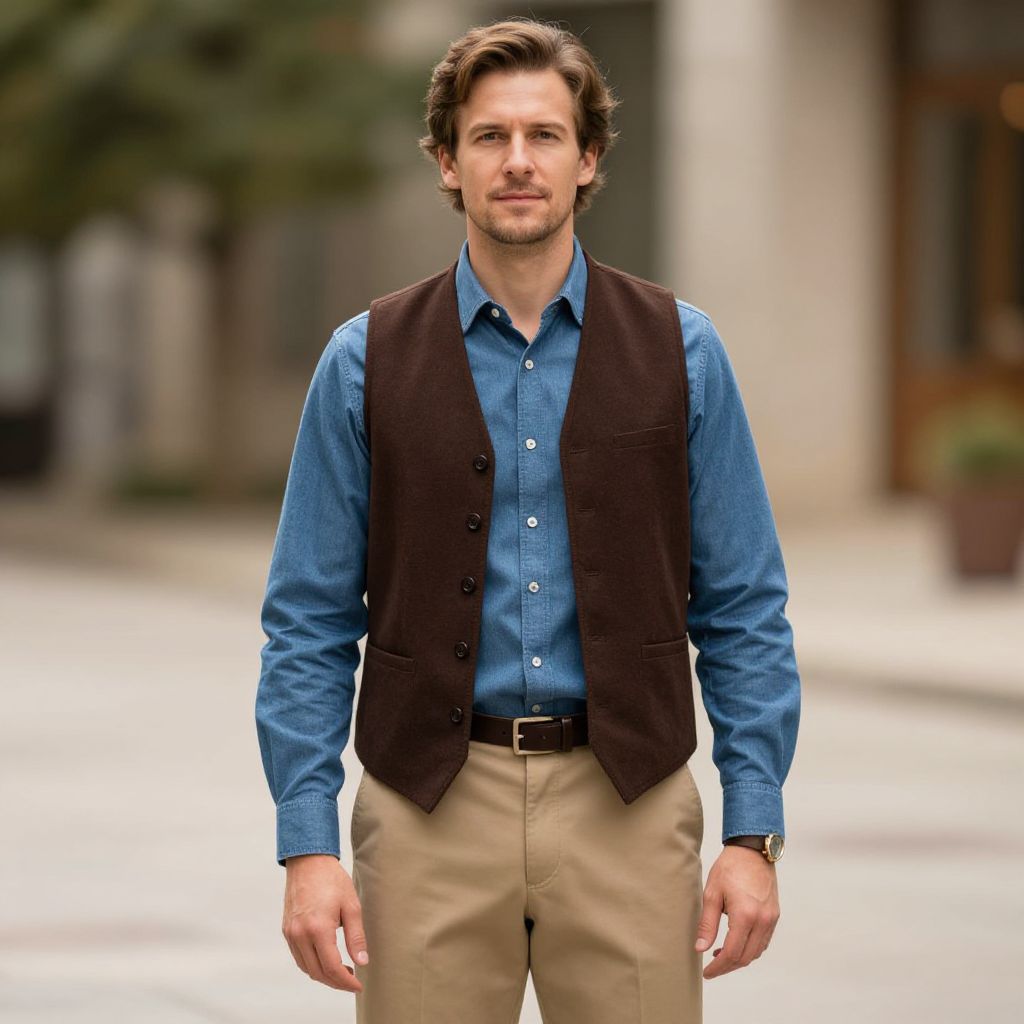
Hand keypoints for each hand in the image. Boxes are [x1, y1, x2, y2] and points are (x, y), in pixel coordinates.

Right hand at [282, 854, 367, 992]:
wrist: (308, 861)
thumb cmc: (332, 879)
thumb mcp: (351, 905)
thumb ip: (356, 937)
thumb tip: (362, 962)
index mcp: (318, 929)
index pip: (332, 968)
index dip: (346, 982)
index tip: (358, 985)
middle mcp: (300, 934)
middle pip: (317, 972)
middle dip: (336, 982)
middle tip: (352, 981)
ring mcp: (290, 933)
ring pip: (306, 967)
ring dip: (323, 975)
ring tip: (342, 972)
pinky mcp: (286, 930)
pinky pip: (298, 957)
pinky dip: (312, 964)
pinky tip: (325, 959)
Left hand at [694, 845, 779, 979]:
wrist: (752, 851)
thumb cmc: (730, 868)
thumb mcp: (712, 894)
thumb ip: (707, 924)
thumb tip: (700, 948)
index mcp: (745, 916)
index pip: (731, 953)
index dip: (718, 967)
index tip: (706, 972)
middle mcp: (762, 921)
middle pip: (745, 957)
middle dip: (728, 966)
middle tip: (712, 968)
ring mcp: (771, 919)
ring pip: (756, 952)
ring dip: (739, 958)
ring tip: (720, 955)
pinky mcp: (774, 916)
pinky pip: (763, 941)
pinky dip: (750, 948)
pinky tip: (736, 943)